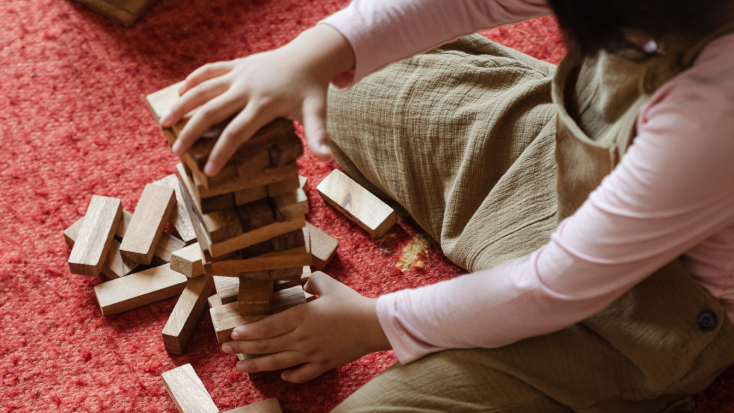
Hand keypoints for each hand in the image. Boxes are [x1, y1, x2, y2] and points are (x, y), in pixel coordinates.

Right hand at [160, 24, 355, 175]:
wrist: (308, 57)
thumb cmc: (311, 90)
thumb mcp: (317, 113)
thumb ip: (319, 137)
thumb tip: (329, 161)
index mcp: (264, 105)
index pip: (237, 132)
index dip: (221, 153)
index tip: (208, 171)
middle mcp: (247, 88)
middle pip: (212, 111)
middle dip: (192, 133)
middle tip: (176, 152)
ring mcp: (239, 74)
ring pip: (203, 89)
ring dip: (182, 105)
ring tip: (164, 123)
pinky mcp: (236, 64)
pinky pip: (208, 70)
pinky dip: (192, 80)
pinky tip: (178, 93)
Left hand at [222, 272, 390, 382]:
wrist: (374, 324)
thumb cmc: (352, 302)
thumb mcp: (330, 284)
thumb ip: (313, 280)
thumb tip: (305, 282)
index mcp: (302, 316)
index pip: (268, 326)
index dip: (249, 332)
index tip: (233, 335)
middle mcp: (303, 336)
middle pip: (268, 345)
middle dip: (244, 348)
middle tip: (226, 351)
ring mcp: (313, 353)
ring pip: (279, 362)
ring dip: (258, 365)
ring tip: (241, 367)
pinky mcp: (325, 363)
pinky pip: (304, 374)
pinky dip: (291, 376)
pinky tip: (281, 377)